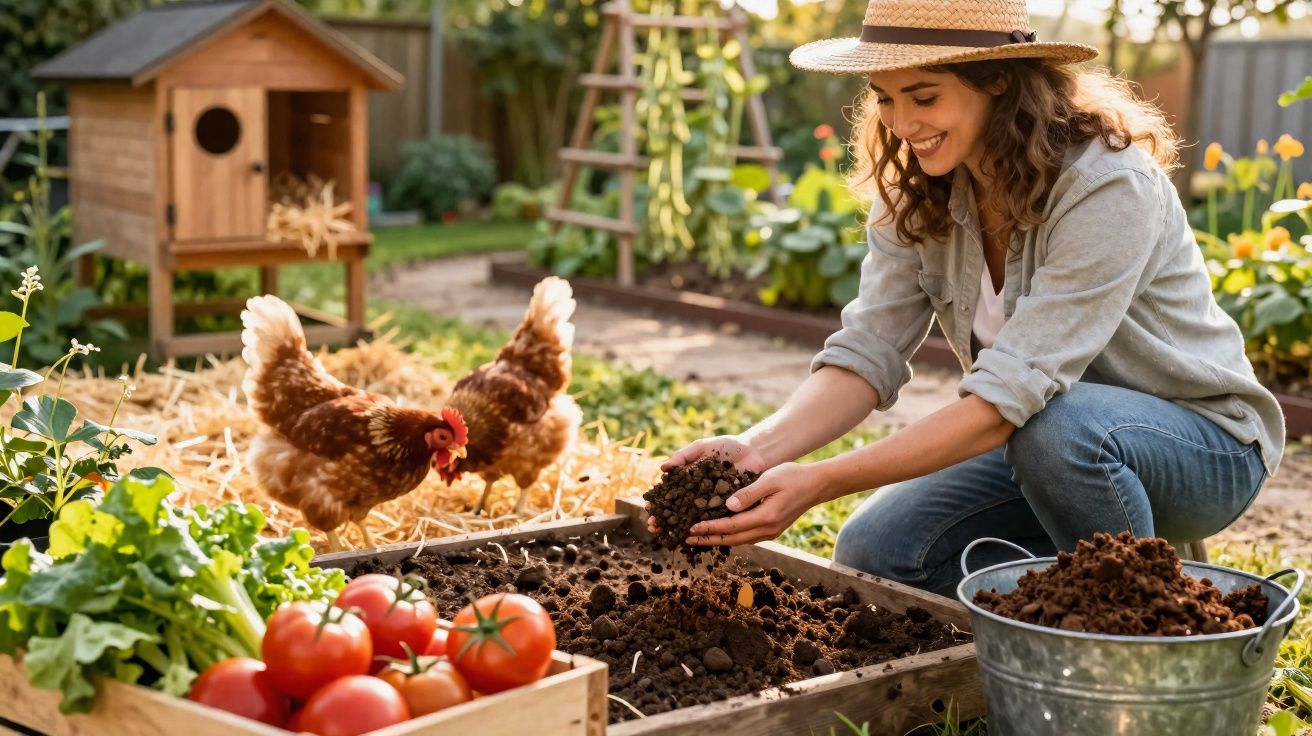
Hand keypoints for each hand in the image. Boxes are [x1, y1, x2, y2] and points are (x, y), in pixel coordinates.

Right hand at [648, 435, 770, 534]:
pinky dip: (705, 530)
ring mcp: (711, 504)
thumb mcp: (702, 448)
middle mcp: (698, 495)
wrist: (753, 452)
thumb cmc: (726, 447)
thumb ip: (683, 456)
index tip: (648, 508)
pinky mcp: (727, 510)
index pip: (669, 494)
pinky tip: (694, 537)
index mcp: (688, 480)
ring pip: (692, 519)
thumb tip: (662, 468)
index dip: (658, 501)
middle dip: (664, 519)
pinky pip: (714, 522)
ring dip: (680, 528)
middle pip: (677, 510)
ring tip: (668, 535)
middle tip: (653, 526)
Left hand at [685, 462, 824, 546]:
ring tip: (698, 539)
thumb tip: (727, 506)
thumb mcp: (769, 479)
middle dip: (708, 540)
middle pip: (732, 539)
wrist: (817, 485)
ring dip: (718, 540)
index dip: (710, 528)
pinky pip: (747, 537)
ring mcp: (771, 532)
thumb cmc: (793, 477)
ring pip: (739, 541)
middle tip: (686, 539)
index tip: (691, 528)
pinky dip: (731, 537)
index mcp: (766, 517)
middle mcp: (768, 529)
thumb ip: (748, 493)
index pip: (731, 526)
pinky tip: (720, 534)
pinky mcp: (772, 530)